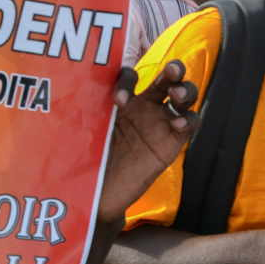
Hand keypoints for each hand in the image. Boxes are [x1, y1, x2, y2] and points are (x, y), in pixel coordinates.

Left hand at [100, 62, 197, 226]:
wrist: (99, 194)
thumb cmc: (89, 158)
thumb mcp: (86, 129)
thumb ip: (88, 109)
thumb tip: (74, 88)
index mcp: (124, 99)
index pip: (132, 76)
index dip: (127, 82)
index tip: (119, 102)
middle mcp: (145, 107)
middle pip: (168, 78)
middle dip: (173, 69)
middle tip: (171, 70)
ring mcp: (161, 123)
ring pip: (185, 96)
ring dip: (186, 89)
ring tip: (177, 94)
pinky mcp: (172, 143)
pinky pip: (190, 124)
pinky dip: (188, 119)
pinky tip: (177, 123)